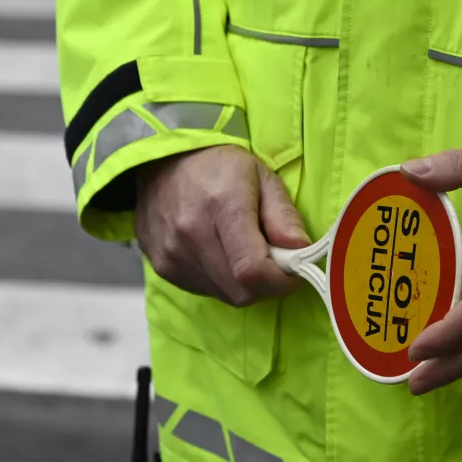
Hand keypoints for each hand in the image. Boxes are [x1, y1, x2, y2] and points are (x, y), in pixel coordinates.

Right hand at [134, 145, 309, 306]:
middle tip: (273, 258)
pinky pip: (207, 291)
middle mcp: (192, 236)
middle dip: (268, 284)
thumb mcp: (261, 176)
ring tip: (245, 251)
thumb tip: (301, 250)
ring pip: (227, 296)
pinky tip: (223, 254)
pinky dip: (224, 282)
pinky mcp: (164, 268)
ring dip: (246, 284)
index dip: (282, 281)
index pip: (253, 270)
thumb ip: (283, 215)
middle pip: (243, 291)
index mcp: (222, 207)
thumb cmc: (217, 167)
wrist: (160, 165)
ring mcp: (173, 255)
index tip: (295, 270)